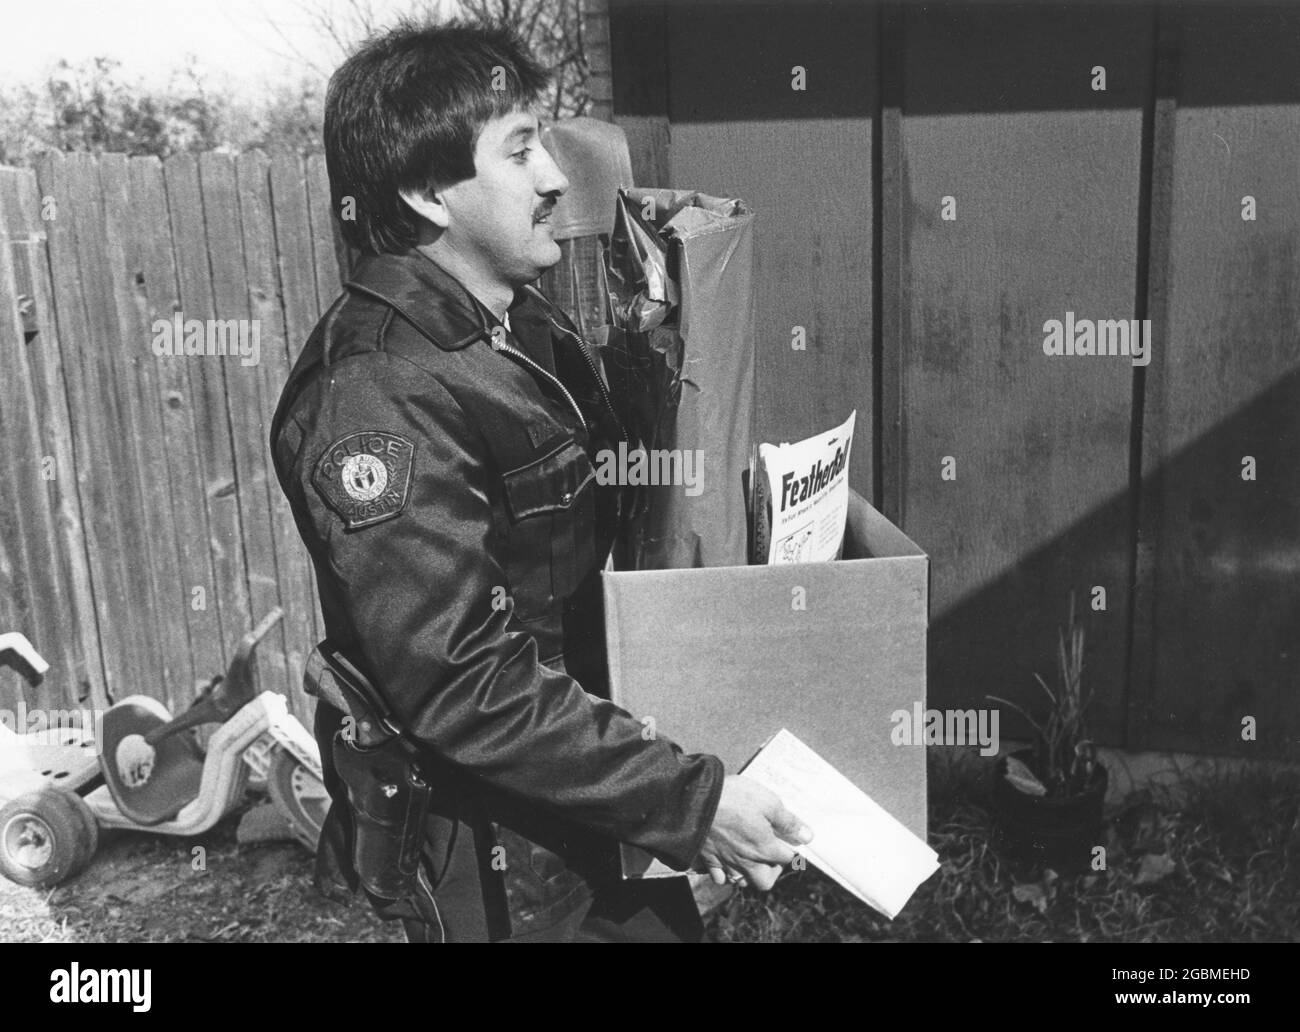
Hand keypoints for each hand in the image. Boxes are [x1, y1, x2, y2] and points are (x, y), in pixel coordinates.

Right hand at [697, 775, 812, 890]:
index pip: (787, 858)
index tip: (790, 839)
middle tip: (771, 854)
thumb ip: (788, 820)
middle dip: (772, 871)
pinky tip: (726, 860)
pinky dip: (724, 873)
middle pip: (765, 881)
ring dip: (749, 874)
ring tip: (749, 858)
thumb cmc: (734, 798)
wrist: (695, 802)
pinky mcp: (708, 858)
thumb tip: (808, 836)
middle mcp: (747, 861)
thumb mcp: (768, 802)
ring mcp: (726, 862)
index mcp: (764, 848)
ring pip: (742, 881)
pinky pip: (719, 877)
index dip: (791, 848)